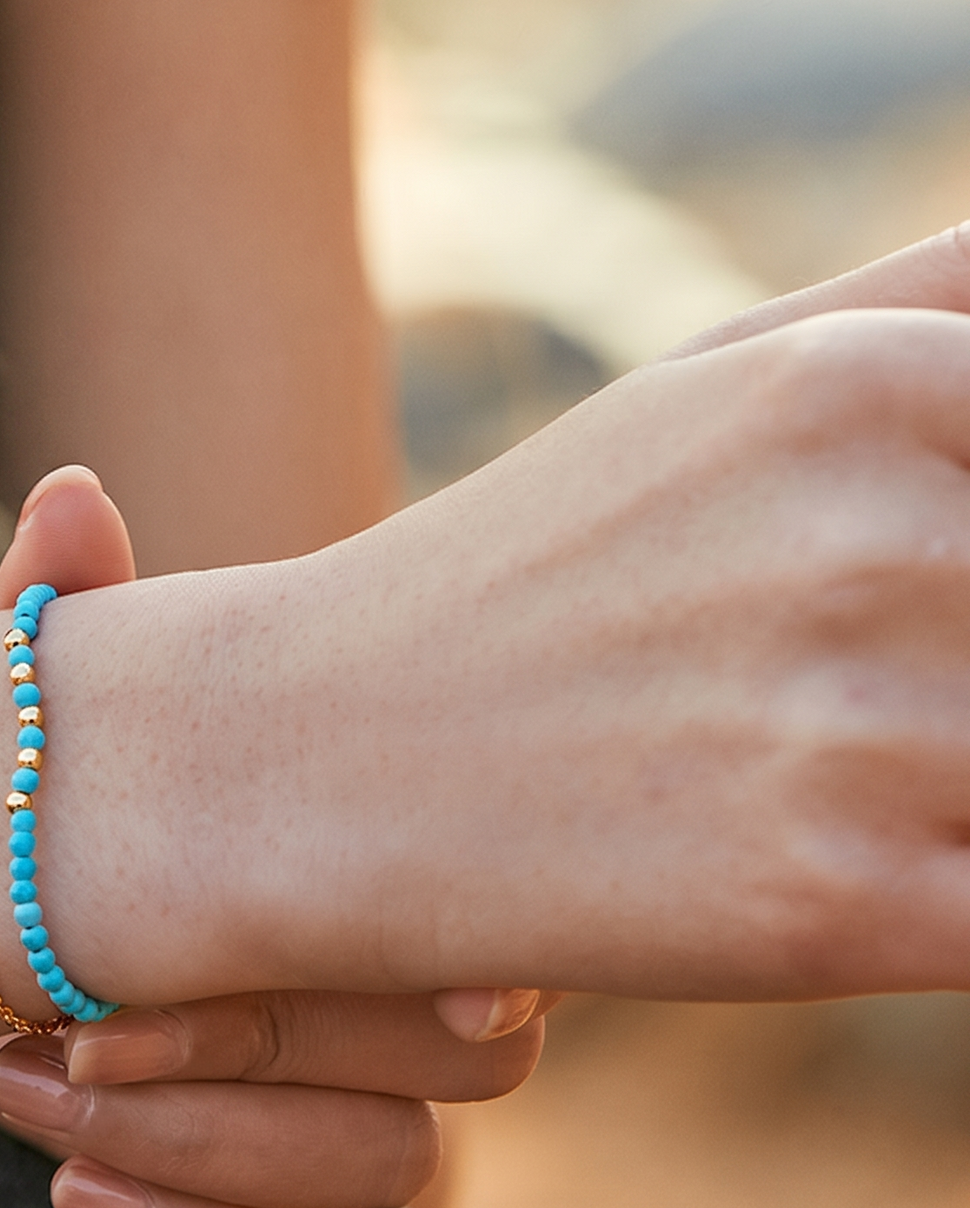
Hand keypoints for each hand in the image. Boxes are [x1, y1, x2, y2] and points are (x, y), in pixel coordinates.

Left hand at [0, 465, 548, 1207]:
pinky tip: (71, 1190)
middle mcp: (402, 991)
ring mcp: (360, 1106)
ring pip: (380, 1164)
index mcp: (380, 860)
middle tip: (76, 1028)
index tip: (460, 992)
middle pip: (439, 1061)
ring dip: (194, 1141)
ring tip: (20, 1086)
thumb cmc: (40, 816)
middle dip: (252, 1045)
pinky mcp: (294, 1204)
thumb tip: (70, 496)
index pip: (513, 908)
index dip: (500, 957)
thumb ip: (60, 624)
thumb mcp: (40, 718)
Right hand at [106, 226, 969, 1006]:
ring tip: (798, 786)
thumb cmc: (527, 577)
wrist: (304, 760)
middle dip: (949, 675)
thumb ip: (938, 298)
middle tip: (807, 698)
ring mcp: (849, 728)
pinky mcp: (824, 908)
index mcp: (865, 386)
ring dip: (944, 796)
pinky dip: (944, 907)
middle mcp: (874, 540)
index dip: (963, 575)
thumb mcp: (717, 384)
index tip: (897, 614)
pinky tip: (829, 879)